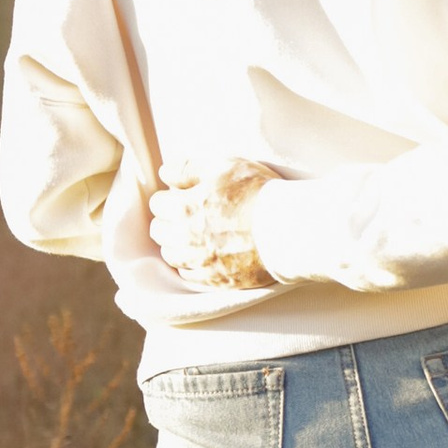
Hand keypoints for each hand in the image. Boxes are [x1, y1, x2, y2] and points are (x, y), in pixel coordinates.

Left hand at [150, 162, 277, 289]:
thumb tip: (164, 171)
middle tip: (185, 215)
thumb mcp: (224, 166)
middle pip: (159, 231)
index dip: (168, 197)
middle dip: (167, 221)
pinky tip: (205, 255)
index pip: (157, 204)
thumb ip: (188, 168)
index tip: (181, 196)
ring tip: (193, 236)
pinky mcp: (217, 281)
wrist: (290, 229)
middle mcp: (186, 239)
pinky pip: (189, 276)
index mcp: (184, 208)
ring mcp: (201, 263)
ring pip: (171, 256)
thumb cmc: (259, 193)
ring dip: (176, 244)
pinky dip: (191, 266)